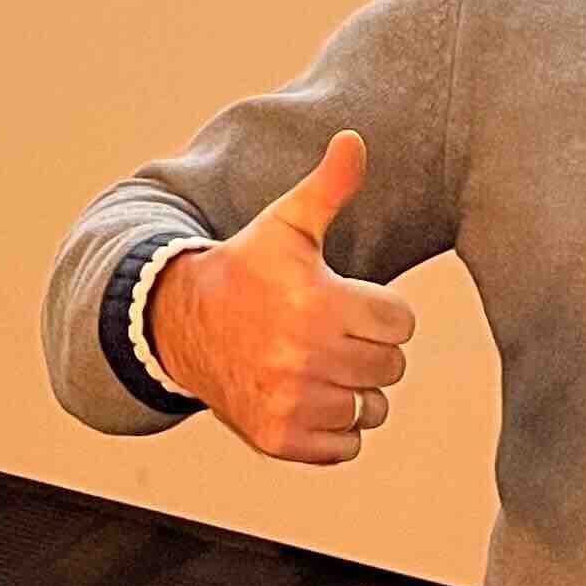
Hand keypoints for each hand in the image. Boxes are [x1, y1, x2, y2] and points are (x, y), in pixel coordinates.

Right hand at [148, 131, 417, 464]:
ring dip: (354, 389)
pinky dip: (335, 428)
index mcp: (318, 302)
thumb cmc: (248, 269)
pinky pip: (347, 445)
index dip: (379, 308)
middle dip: (368, 347)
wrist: (183, 324)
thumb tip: (356, 139)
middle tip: (329, 330)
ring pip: (372, 408)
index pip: (401, 322)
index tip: (346, 299)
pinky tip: (307, 395)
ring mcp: (292, 402)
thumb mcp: (287, 223)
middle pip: (391, 366)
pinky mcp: (280, 438)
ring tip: (317, 362)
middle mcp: (306, 357)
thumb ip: (330, 186)